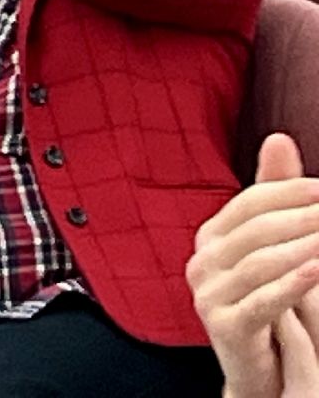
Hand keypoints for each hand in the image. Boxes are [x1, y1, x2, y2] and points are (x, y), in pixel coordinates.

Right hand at [187, 133, 318, 397]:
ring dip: (304, 247)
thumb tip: (278, 138)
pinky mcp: (224, 327)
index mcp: (211, 237)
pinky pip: (262, 301)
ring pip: (260, 263)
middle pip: (256, 229)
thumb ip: (274, 196)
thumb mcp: (272, 248)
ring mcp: (208, 295)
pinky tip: (318, 269)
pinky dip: (293, 284)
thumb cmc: (272, 303)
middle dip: (303, 216)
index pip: (251, 202)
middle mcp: (202, 261)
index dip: (291, 191)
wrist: (261, 370)